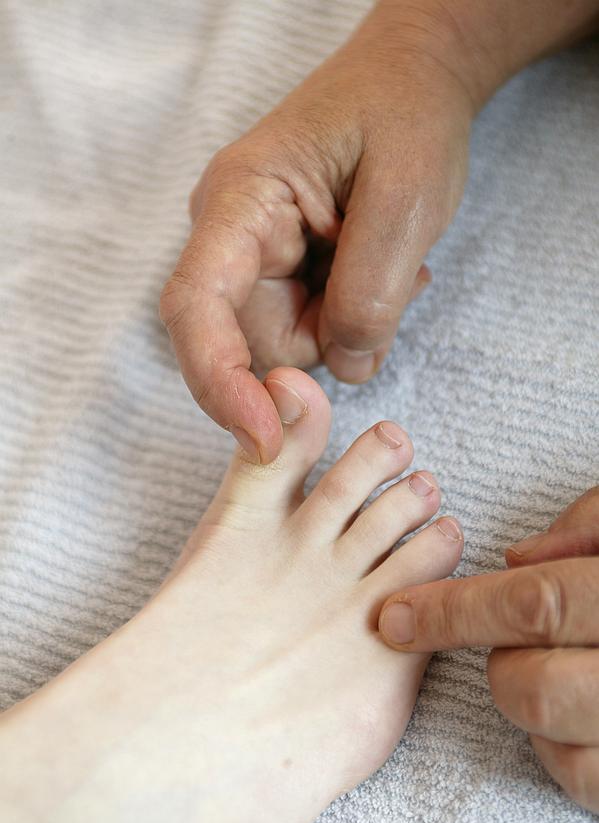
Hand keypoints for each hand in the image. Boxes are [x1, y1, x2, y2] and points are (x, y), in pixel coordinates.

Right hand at [160, 2, 480, 462]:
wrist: (415, 79)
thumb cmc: (406, 113)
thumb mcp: (408, 196)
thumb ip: (370, 291)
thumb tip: (342, 370)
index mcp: (239, 202)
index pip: (196, 307)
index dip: (219, 383)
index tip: (265, 440)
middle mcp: (230, 238)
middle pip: (246, 342)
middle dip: (322, 343)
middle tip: (396, 286)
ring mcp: (253, 260)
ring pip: (284, 347)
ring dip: (348, 327)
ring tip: (397, 262)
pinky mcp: (282, 276)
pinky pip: (310, 333)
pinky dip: (353, 320)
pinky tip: (385, 268)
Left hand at [378, 487, 598, 813]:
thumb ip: (590, 522)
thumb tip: (517, 558)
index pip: (534, 604)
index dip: (453, 610)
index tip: (395, 616)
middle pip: (533, 686)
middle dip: (497, 660)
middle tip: (507, 634)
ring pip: (557, 746)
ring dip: (531, 706)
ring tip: (554, 666)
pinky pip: (588, 783)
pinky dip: (563, 751)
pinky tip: (575, 712)